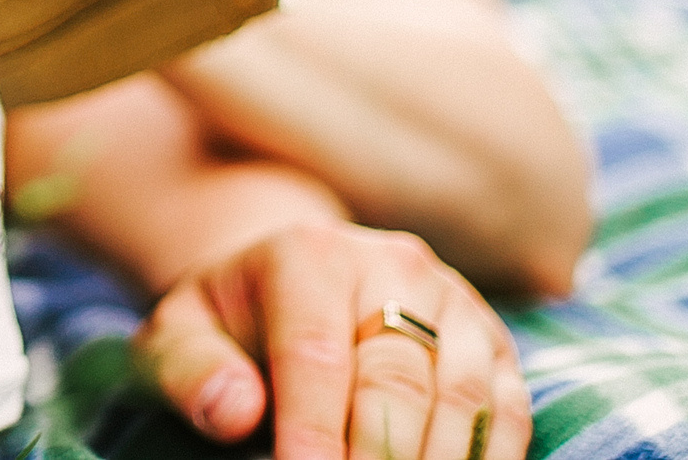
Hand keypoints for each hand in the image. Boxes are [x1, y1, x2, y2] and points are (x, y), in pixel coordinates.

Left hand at [136, 219, 529, 459]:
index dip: (312, 431)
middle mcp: (391, 265)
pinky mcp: (491, 340)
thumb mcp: (180, 333)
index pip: (314, 355)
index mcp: (307, 256)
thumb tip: (233, 410)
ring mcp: (450, 301)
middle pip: (396, 383)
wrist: (286, 284)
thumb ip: (192, 369)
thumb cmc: (227, 324)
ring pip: (461, 399)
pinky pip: (507, 409)